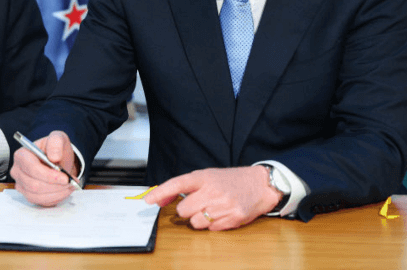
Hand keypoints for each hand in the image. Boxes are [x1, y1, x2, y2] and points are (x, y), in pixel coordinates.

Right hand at [10, 130, 77, 205]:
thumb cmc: (55, 149)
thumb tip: (54, 157)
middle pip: (34, 185)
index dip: (48, 175)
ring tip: (70, 186)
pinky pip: (41, 202)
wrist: (58, 161)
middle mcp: (18, 171)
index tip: (65, 177)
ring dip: (57, 193)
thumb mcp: (58, 138)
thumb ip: (56, 142)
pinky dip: (55, 198)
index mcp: (21, 155)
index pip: (32, 168)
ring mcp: (22, 185)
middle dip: (55, 186)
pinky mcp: (29, 195)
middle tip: (70, 182)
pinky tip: (64, 190)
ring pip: (37, 196)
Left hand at [144, 166, 281, 230]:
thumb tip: (158, 198)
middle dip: (187, 210)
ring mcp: (223, 206)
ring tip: (211, 209)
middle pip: (183, 210)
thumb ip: (185, 187)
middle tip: (199, 203)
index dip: (160, 192)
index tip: (147, 201)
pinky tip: (221, 214)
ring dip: (199, 219)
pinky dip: (213, 225)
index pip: (177, 184)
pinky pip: (211, 230)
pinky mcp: (233, 218)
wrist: (260, 185)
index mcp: (204, 177)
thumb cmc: (230, 181)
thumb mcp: (207, 176)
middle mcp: (212, 191)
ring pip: (195, 223)